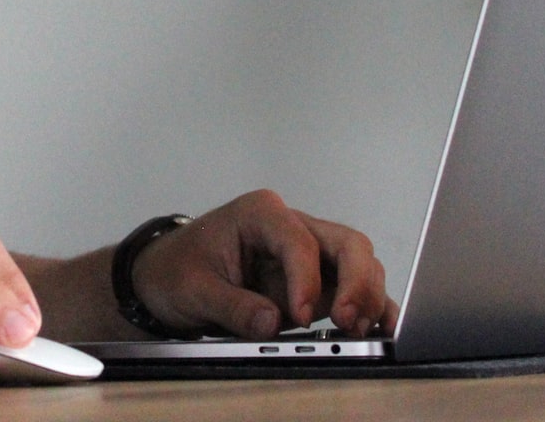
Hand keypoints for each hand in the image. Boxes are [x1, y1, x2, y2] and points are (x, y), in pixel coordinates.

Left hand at [128, 190, 396, 337]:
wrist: (167, 278)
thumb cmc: (178, 270)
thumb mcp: (194, 289)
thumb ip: (232, 305)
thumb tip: (271, 322)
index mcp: (261, 214)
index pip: (298, 241)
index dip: (306, 279)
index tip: (300, 316)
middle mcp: (292, 228)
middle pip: (346, 244)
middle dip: (357, 282)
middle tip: (347, 321)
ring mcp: (308, 255)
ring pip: (358, 265)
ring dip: (366, 297)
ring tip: (357, 331)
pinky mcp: (315, 282)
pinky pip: (352, 290)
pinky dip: (368, 307)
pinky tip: (377, 329)